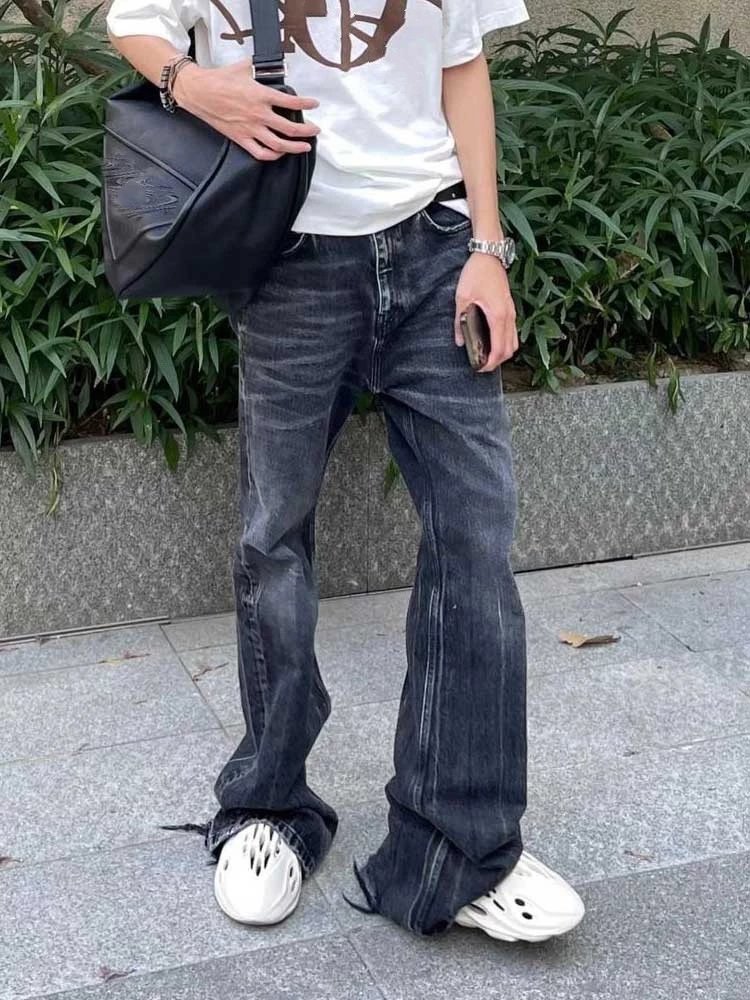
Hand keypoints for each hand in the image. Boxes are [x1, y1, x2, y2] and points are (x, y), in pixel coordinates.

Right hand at [173, 60, 319, 161]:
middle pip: (290, 128)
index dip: (306, 104)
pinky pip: (261, 153)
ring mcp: (250, 128)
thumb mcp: (243, 67)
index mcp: (261, 95)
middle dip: (307, 131)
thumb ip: (259, 68)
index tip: (314, 104)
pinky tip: (280, 153)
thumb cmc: (219, 79)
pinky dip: (273, 156)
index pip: (291, 102)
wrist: (198, 91)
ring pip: (279, 144)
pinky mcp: (241, 138)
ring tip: (305, 146)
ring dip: (295, 148)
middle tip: (315, 130)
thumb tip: (270, 65)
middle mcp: (258, 114)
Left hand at [454, 251, 517, 372]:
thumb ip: (459, 321)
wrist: (490, 254)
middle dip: (497, 362)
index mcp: (498, 316)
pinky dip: (505, 342)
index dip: (490, 363)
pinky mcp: (511, 308)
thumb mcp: (462, 298)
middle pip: (509, 350)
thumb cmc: (477, 273)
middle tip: (481, 365)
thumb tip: (460, 341)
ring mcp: (512, 312)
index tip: (479, 368)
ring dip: (503, 352)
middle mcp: (509, 316)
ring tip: (487, 356)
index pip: (499, 349)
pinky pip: (513, 332)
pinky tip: (492, 341)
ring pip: (514, 342)